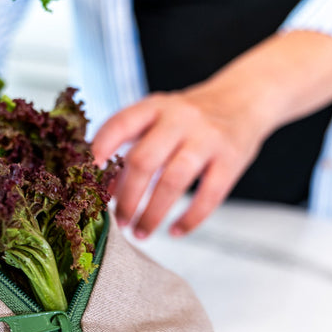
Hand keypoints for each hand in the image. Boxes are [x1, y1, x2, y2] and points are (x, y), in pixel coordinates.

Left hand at [92, 86, 263, 237]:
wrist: (244, 99)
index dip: (100, 149)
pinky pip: (209, 196)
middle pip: (144, 160)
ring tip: (141, 232)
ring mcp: (207, 138)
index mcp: (155, 107)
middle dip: (126, 197)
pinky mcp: (231, 159)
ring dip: (153, 214)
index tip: (87, 178)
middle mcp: (180, 119)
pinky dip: (190, 219)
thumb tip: (101, 185)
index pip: (121, 124)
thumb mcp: (159, 116)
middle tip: (118, 221)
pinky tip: (176, 231)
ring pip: (173, 181)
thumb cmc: (190, 118)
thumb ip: (132, 142)